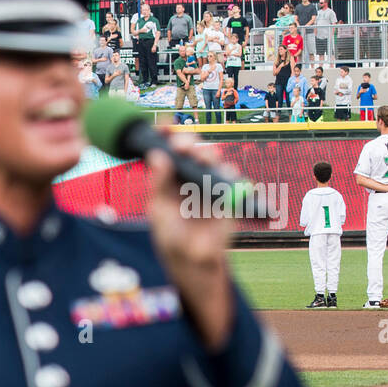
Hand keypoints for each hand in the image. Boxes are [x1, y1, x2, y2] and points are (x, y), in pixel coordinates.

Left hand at [144, 134, 234, 353]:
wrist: (192, 259)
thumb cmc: (170, 235)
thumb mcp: (158, 210)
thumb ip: (158, 184)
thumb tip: (157, 156)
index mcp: (168, 176)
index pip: (167, 149)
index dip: (166, 135)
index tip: (162, 127)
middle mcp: (188, 175)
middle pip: (191, 147)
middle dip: (188, 141)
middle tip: (183, 146)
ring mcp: (208, 182)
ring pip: (212, 156)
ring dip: (206, 152)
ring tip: (200, 157)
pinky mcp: (226, 192)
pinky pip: (230, 175)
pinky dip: (225, 170)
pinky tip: (218, 171)